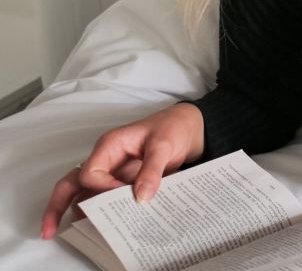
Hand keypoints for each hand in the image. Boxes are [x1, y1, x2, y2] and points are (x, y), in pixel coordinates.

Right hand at [40, 102, 204, 238]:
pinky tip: (109, 227)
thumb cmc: (173, 128)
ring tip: (82, 234)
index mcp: (109, 146)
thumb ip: (152, 170)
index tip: (122, 196)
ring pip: (86, 193)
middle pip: (72, 183)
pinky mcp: (125, 182)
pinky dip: (106, 211)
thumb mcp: (164, 145)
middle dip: (58, 205)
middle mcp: (106, 160)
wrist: (190, 128)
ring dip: (82, 212)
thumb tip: (141, 197)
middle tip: (49, 230)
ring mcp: (114, 172)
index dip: (101, 189)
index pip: (90, 174)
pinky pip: (109, 198)